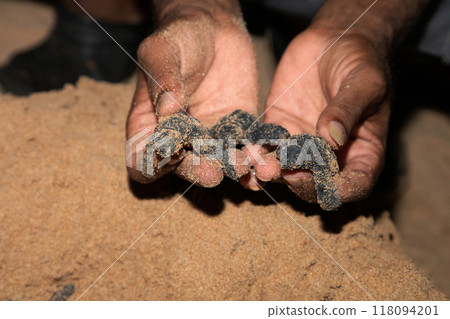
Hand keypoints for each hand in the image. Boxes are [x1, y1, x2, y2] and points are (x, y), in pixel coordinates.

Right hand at [127, 8, 257, 185]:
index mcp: (148, 126)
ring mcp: (209, 137)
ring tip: (241, 165)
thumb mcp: (161, 51)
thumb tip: (167, 109)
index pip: (142, 159)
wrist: (213, 28)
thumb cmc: (178, 38)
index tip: (167, 155)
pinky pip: (245, 147)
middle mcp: (178, 139)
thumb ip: (161, 79)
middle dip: (196, 171)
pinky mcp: (237, 130)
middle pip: (182, 167)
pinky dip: (254, 154)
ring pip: (217, 162)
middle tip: (211, 172)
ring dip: (228, 168)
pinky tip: (262, 157)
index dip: (151, 165)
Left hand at [246, 27, 389, 202]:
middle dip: (300, 182)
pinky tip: (246, 152)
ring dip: (273, 171)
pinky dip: (256, 152)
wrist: (333, 39)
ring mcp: (302, 143)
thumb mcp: (364, 82)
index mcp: (361, 151)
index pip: (355, 183)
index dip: (343, 191)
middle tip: (286, 173)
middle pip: (316, 182)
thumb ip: (348, 109)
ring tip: (260, 167)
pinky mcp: (279, 128)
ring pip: (286, 168)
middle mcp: (330, 154)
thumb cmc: (361, 60)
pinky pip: (266, 146)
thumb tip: (331, 138)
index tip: (328, 189)